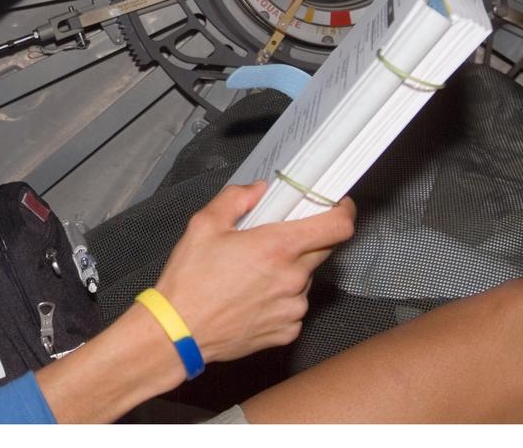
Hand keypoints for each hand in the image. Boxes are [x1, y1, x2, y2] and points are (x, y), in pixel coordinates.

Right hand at [152, 181, 356, 366]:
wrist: (179, 332)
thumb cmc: (189, 280)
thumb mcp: (203, 225)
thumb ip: (236, 198)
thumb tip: (258, 190)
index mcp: (277, 247)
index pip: (337, 227)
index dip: (343, 212)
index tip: (338, 205)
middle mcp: (293, 278)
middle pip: (324, 249)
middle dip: (308, 238)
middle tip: (277, 237)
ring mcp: (293, 308)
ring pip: (305, 278)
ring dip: (290, 270)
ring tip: (253, 274)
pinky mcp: (287, 331)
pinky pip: (294, 306)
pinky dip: (281, 298)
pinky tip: (252, 297)